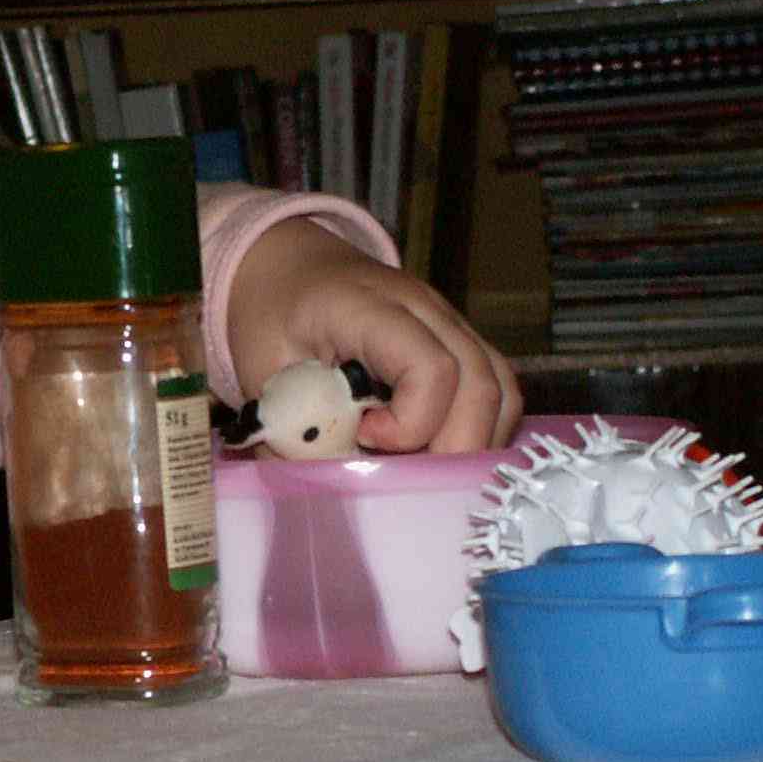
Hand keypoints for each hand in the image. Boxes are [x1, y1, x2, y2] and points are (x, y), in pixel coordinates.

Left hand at [225, 220, 521, 453]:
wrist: (287, 269)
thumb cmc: (270, 316)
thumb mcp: (262, 372)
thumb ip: (291, 431)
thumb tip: (327, 493)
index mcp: (367, 307)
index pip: (430, 367)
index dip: (411, 422)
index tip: (365, 438)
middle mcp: (424, 308)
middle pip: (480, 382)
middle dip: (455, 448)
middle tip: (408, 478)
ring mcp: (450, 322)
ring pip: (500, 387)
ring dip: (475, 441)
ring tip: (425, 469)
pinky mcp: (460, 341)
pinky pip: (496, 387)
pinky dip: (479, 428)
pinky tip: (437, 450)